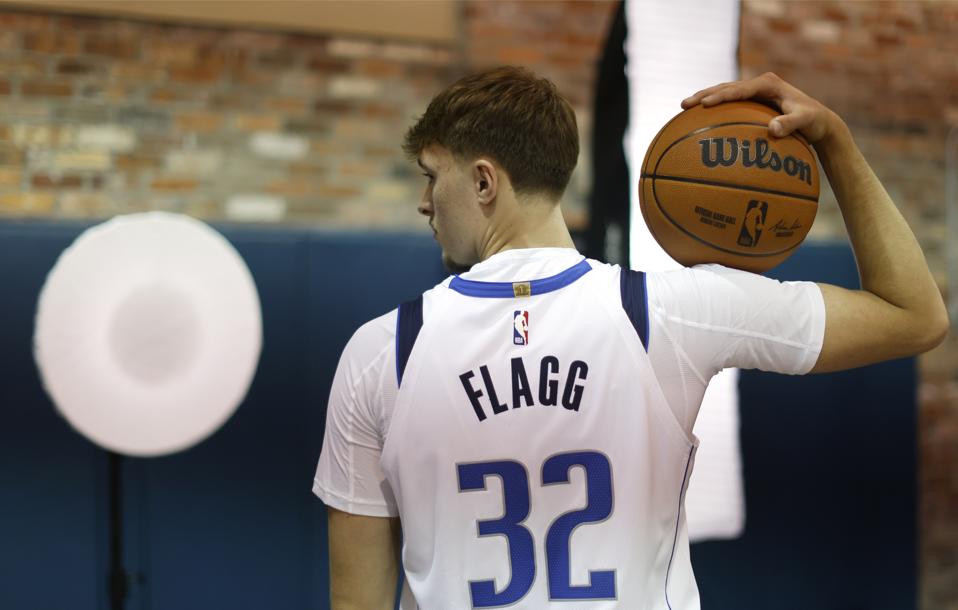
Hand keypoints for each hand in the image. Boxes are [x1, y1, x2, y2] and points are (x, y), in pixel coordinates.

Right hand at [681, 72, 844, 145]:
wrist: (820, 121)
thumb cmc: (813, 122)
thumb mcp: (806, 122)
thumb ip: (791, 124)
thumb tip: (773, 130)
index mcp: (768, 83)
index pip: (739, 89)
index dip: (721, 96)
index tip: (705, 105)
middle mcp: (759, 84)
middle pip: (725, 87)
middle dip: (703, 95)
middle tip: (684, 104)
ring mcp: (754, 92)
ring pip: (723, 92)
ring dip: (704, 99)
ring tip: (684, 108)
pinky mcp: (751, 102)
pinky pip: (728, 104)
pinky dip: (713, 109)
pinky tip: (698, 120)